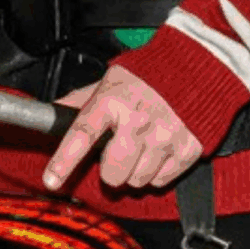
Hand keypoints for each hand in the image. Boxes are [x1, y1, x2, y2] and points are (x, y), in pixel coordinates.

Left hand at [43, 64, 201, 193]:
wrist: (198, 67)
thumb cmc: (150, 74)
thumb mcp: (111, 80)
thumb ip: (82, 100)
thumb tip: (51, 113)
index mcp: (113, 101)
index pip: (83, 135)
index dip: (64, 161)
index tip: (51, 181)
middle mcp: (138, 120)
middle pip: (113, 173)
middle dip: (110, 171)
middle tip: (117, 155)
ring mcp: (165, 136)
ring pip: (137, 181)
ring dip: (135, 172)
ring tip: (142, 149)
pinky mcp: (187, 149)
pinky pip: (161, 180)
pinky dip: (157, 172)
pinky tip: (160, 151)